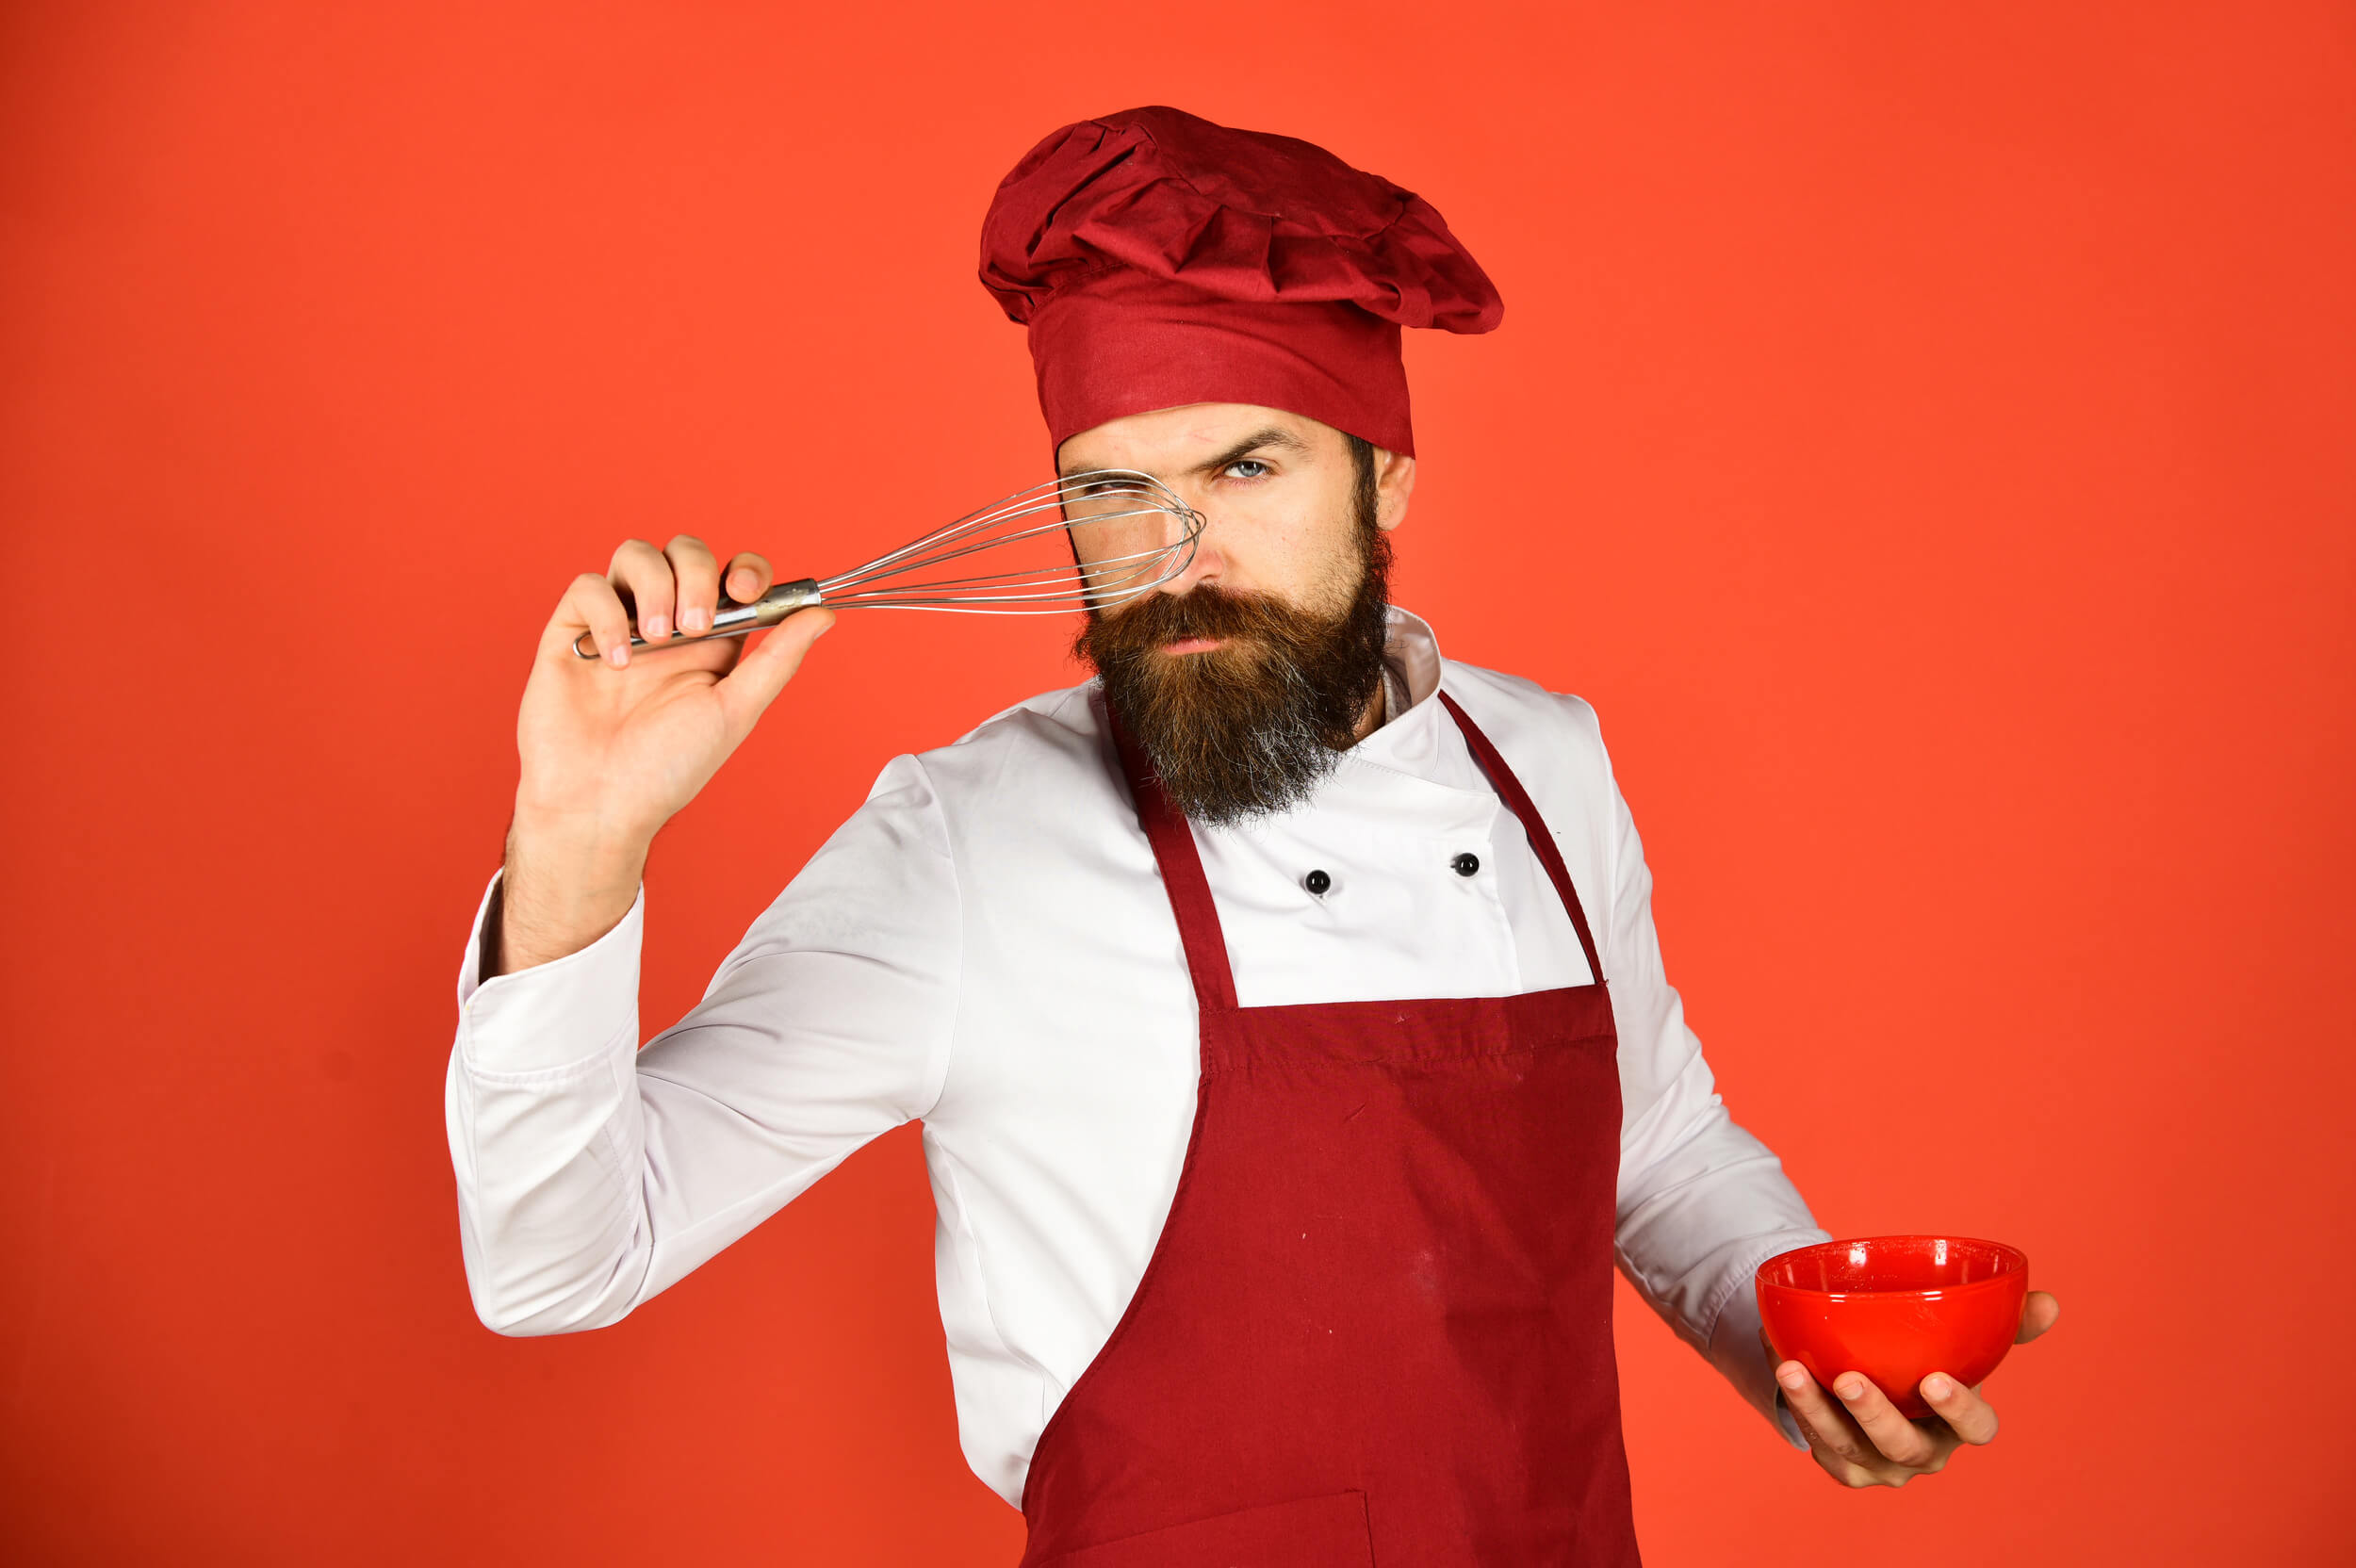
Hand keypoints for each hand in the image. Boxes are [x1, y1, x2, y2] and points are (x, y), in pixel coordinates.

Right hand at [515, 535, 835, 843]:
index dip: (745, 568)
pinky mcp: (571, 632)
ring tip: (659, 639)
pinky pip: (587, 586)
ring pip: (635, 554)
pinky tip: (615, 662)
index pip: (732, 575)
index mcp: (711, 642)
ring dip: (656, 585)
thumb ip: (778, 658)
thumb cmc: (668, 769)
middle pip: (685, 551)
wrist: (600, 804)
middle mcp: (665, 625)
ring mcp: (618, 625)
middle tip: (697, 626)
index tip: (746, 591)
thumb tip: (823, 613)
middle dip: (698, 574)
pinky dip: (608, 614)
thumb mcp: (735, 710)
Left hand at [1759, 1290, 2058, 1487]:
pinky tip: (1779, 1361)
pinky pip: (1814, 1441)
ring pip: (1847, 1446)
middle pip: (1902, 1446)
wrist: (1878, 1383)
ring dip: (1816, 1409)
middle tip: (1850, 1379)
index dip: (1959, 1412)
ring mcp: (1879, 1464)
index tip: (1936, 1379)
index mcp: (1960, 1426)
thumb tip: (2049, 1301)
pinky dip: (1795, 1405)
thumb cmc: (1930, 1362)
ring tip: (1792, 1368)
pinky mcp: (1840, 1464)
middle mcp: (1922, 1453)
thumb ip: (2006, 1322)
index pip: (1975, 1430)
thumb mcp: (1965, 1341)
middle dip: (1875, 1416)